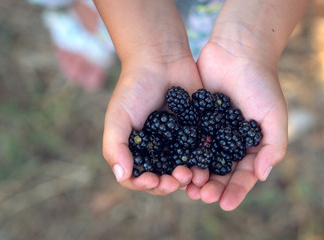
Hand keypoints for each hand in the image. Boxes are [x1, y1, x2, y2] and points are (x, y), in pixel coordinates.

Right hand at [103, 54, 208, 194]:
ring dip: (190, 176)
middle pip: (165, 178)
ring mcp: (180, 143)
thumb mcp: (118, 117)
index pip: (140, 178)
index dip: (146, 184)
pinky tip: (208, 160)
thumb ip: (115, 147)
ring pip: (186, 168)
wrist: (160, 60)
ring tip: (194, 174)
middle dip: (171, 183)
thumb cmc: (133, 88)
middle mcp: (159, 150)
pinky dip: (205, 158)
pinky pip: (203, 151)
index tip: (153, 181)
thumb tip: (122, 176)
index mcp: (138, 151)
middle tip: (178, 178)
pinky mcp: (198, 132)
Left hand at [187, 37, 287, 209]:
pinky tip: (176, 165)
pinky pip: (188, 142)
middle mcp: (231, 143)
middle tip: (202, 196)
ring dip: (196, 176)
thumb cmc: (261, 84)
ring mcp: (212, 132)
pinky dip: (183, 155)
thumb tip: (261, 176)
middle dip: (212, 187)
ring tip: (187, 187)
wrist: (238, 51)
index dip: (236, 191)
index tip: (225, 204)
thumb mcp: (275, 117)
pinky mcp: (195, 120)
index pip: (244, 175)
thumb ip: (274, 147)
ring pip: (202, 161)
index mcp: (252, 146)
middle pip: (220, 173)